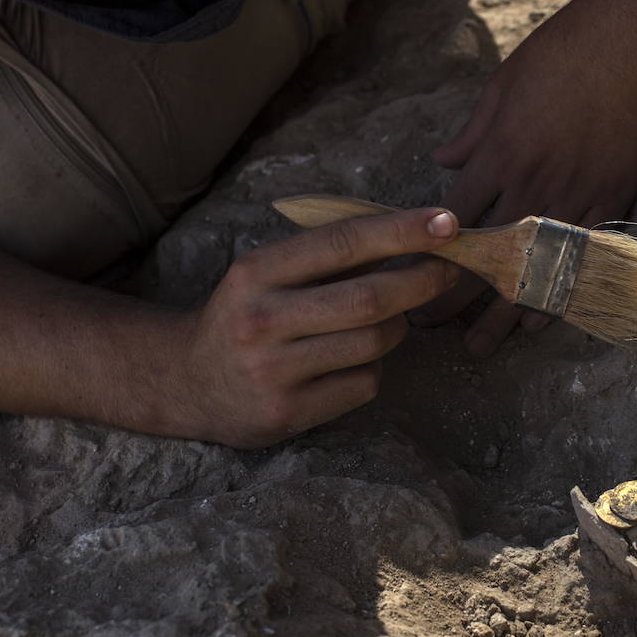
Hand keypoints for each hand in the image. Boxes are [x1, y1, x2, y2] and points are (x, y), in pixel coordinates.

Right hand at [172, 208, 458, 446]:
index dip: (401, 231)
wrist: (187, 382)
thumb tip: (415, 234)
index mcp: (256, 272)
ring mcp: (273, 371)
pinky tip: (348, 365)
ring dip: (396, 329)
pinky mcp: (287, 414)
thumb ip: (329, 256)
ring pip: (373, 344)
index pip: (342, 243)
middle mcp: (261, 320)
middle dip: (421, 281)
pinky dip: (372, 370)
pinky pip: (362, 384)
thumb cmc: (247, 315)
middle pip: (368, 299)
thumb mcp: (268, 273)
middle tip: (450, 271)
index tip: (447, 223)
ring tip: (385, 322)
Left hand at [419, 0, 636, 354]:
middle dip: (454, 297)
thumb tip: (444, 161)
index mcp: (498, 154)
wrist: (628, 39)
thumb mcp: (501, 85)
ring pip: (531, 268)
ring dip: (502, 311)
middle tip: (431, 329)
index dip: (429, 256)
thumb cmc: (559, 52)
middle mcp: (531, 183)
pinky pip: (579, 256)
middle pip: (485, 256)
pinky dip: (557, 290)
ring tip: (481, 344)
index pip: (453, 220)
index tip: (408, 281)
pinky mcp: (611, 197)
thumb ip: (472, 132)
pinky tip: (538, 319)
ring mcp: (574, 194)